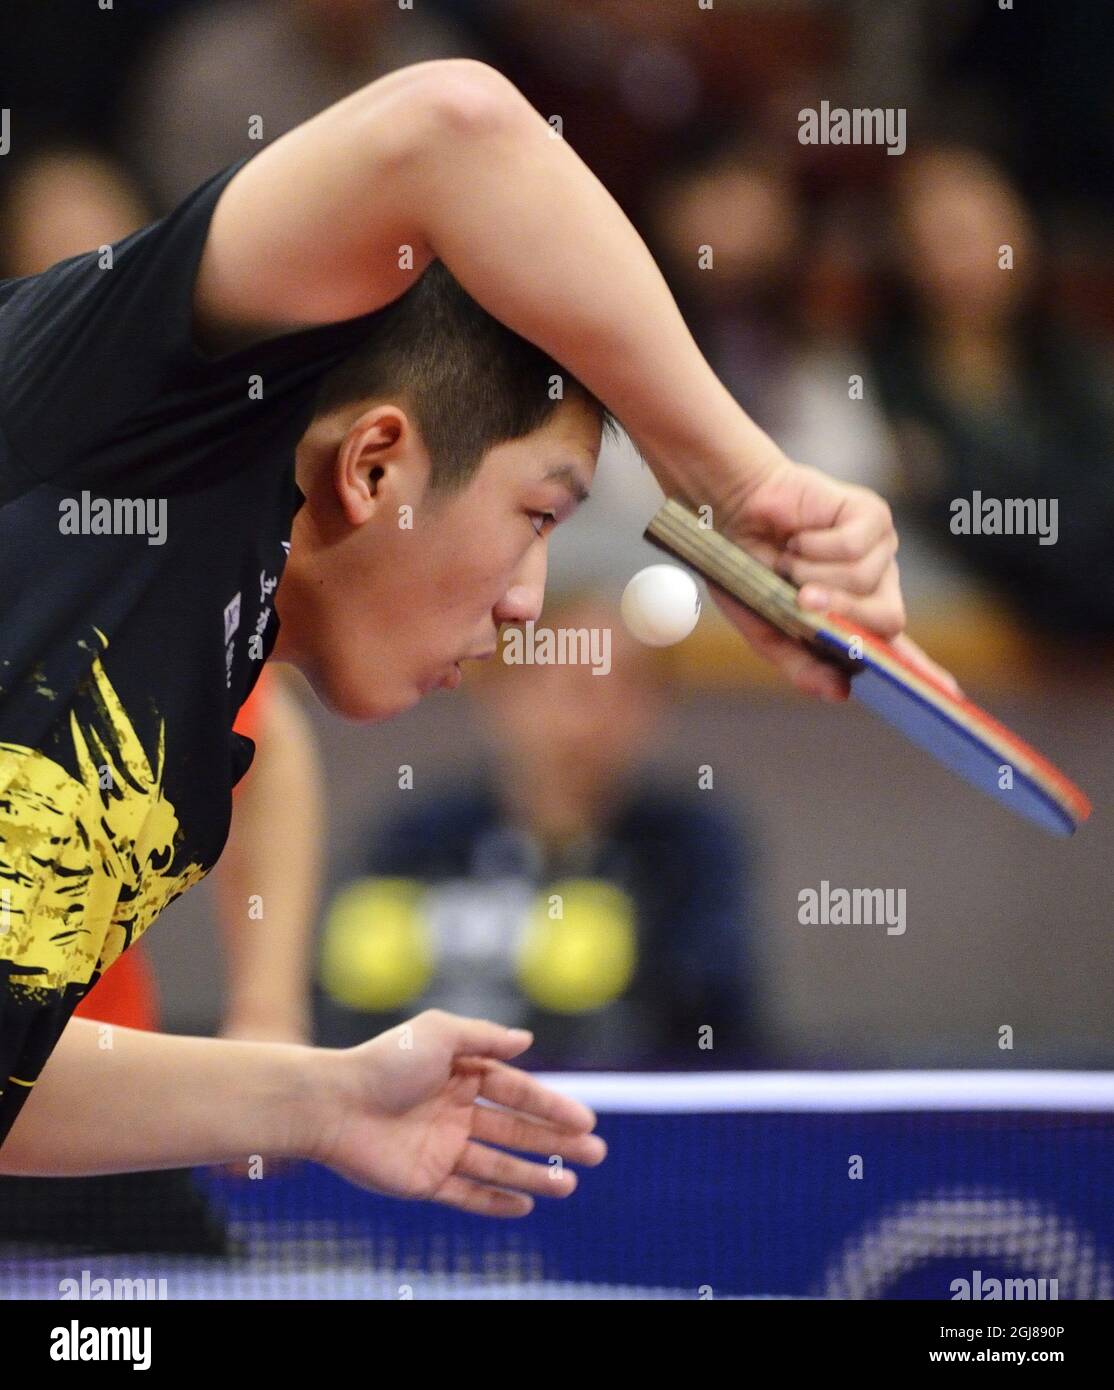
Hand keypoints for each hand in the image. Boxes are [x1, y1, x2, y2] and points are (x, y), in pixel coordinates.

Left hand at [306, 1010, 606, 1216]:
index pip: (516, 1091)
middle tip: (595, 1154)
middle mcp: (454, 1110)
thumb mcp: (439, 1033)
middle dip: (555, 1142)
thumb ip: (485, 1037)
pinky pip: (466, 1194)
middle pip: (515, 1130)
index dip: (551, 1106)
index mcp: (460, 1073)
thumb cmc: (384, 1062)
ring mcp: (441, 1147)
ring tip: (569, 1186)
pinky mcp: (424, 1180)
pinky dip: (495, 1201)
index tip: (585, 1120)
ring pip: (498, 1164)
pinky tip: (525, 1205)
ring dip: (534, 1175)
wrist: (333, 1104)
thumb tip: (527, 1040)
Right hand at [713, 460, 958, 699]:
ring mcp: (879, 551)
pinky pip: (855, 546)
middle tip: (800, 600)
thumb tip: (842, 692)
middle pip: (887, 619)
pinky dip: (815, 546)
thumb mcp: (768, 630)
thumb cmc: (748, 568)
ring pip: (863, 581)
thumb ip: (801, 664)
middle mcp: (876, 585)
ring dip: (811, 573)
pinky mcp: (874, 518)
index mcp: (855, 617)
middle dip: (841, 613)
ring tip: (790, 558)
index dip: (924, 673)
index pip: (898, 651)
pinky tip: (801, 536)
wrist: (733, 512)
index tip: (949, 693)